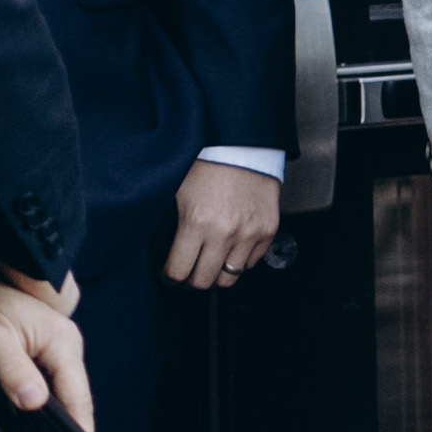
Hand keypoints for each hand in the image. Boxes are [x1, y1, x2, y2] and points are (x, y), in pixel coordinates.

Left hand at [0, 269, 91, 431]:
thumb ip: (13, 371)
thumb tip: (34, 406)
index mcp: (63, 343)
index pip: (78, 398)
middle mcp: (67, 351)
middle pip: (71, 407)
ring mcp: (57, 357)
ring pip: (55, 405)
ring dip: (30, 429)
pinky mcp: (42, 362)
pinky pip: (42, 396)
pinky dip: (24, 416)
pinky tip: (4, 428)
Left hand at [165, 161, 283, 289]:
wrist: (242, 150)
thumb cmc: (206, 168)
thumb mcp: (177, 196)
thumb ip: (171, 228)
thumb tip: (163, 255)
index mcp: (196, 223)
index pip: (178, 271)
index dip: (168, 278)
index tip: (166, 275)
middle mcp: (225, 233)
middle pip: (203, 281)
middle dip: (190, 281)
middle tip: (186, 272)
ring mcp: (249, 234)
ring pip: (230, 278)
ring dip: (216, 274)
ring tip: (209, 263)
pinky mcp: (267, 231)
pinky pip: (250, 263)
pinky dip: (238, 261)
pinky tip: (229, 248)